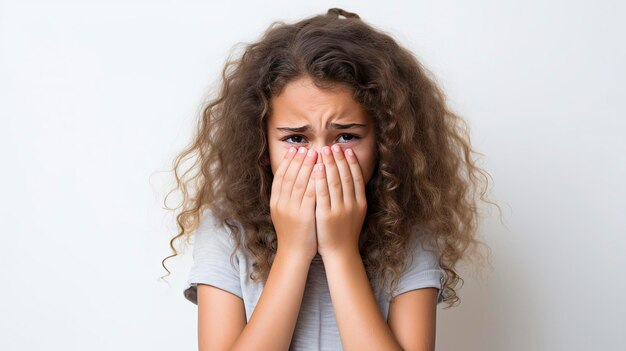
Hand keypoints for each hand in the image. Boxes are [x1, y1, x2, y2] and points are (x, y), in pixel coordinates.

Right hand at [269, 146, 318, 260]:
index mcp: (275, 202)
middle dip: (298, 160)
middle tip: (306, 148)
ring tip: (315, 153)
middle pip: (289, 176)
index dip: (287, 162)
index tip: (294, 150)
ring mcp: (291, 210)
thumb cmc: (293, 233)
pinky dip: (315, 181)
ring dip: (307, 166)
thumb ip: (286, 196)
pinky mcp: (304, 216)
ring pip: (299, 182)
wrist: (294, 253)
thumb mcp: (283, 212)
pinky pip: (310, 194)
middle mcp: (281, 204)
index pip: (280, 176)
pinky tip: (321, 171)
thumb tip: (291, 177)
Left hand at [313, 144, 366, 257]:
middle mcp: (352, 204)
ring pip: (335, 182)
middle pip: (346, 177)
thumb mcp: (355, 213)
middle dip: (339, 159)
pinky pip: (323, 193)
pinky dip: (321, 179)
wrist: (340, 253)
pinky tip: (318, 167)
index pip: (357, 178)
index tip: (346, 149)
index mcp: (361, 203)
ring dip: (330, 164)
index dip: (351, 162)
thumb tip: (351, 178)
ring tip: (324, 151)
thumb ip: (354, 197)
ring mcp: (340, 210)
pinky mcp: (327, 215)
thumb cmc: (345, 232)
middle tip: (333, 146)